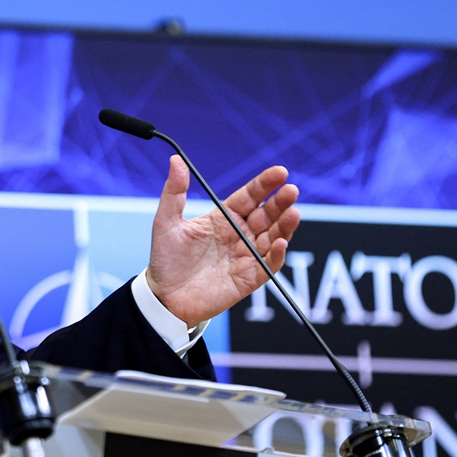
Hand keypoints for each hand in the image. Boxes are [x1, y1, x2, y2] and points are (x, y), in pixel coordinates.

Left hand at [147, 155, 300, 327]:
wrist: (163, 296)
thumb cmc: (166, 259)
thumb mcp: (166, 221)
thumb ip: (174, 192)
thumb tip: (176, 160)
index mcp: (223, 218)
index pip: (250, 197)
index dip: (264, 184)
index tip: (280, 172)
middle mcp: (239, 235)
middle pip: (267, 215)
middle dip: (280, 202)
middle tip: (291, 190)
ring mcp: (245, 256)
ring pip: (273, 237)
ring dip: (285, 225)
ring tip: (292, 212)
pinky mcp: (249, 278)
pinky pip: (268, 265)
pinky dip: (276, 254)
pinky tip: (280, 242)